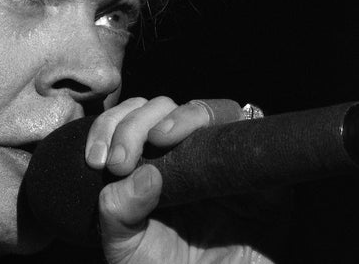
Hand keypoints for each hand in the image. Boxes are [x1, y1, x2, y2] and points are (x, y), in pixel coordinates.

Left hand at [85, 97, 280, 263]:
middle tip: (119, 160)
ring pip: (205, 111)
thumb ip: (118, 213)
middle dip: (134, 123)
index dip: (111, 128)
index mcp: (151, 167)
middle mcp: (186, 157)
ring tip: (160, 137)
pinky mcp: (259, 170)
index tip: (99, 160)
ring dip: (180, 115)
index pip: (129, 123)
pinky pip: (251, 130)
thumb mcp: (126, 249)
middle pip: (162, 109)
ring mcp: (222, 160)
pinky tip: (201, 144)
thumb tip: (144, 174)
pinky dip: (225, 124)